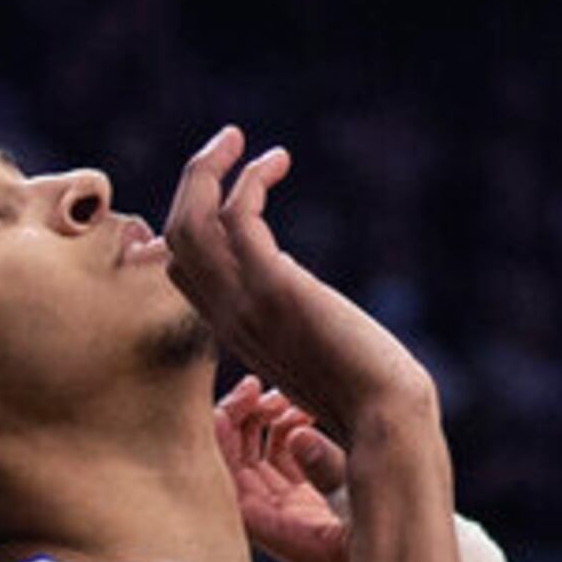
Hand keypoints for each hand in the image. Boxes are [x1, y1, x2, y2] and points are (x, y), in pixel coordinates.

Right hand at [164, 127, 440, 447]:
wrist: (386, 422)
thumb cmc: (369, 401)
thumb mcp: (316, 357)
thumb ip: (296, 326)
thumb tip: (305, 300)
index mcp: (236, 333)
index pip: (183, 271)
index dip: (190, 224)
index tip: (227, 189)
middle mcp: (229, 318)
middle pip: (175, 239)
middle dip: (193, 183)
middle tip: (226, 144)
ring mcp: (246, 304)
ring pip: (190, 224)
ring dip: (208, 170)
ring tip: (238, 138)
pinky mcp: (276, 288)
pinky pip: (237, 218)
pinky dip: (248, 180)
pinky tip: (277, 161)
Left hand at [217, 374, 349, 561]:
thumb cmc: (394, 546)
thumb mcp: (362, 510)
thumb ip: (330, 472)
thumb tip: (298, 435)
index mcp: (277, 530)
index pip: (230, 481)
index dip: (221, 441)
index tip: (231, 407)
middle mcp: (278, 519)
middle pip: (239, 464)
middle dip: (242, 422)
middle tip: (257, 387)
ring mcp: (294, 507)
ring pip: (262, 455)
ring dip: (266, 422)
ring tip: (287, 397)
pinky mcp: (312, 497)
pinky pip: (287, 456)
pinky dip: (290, 430)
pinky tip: (307, 412)